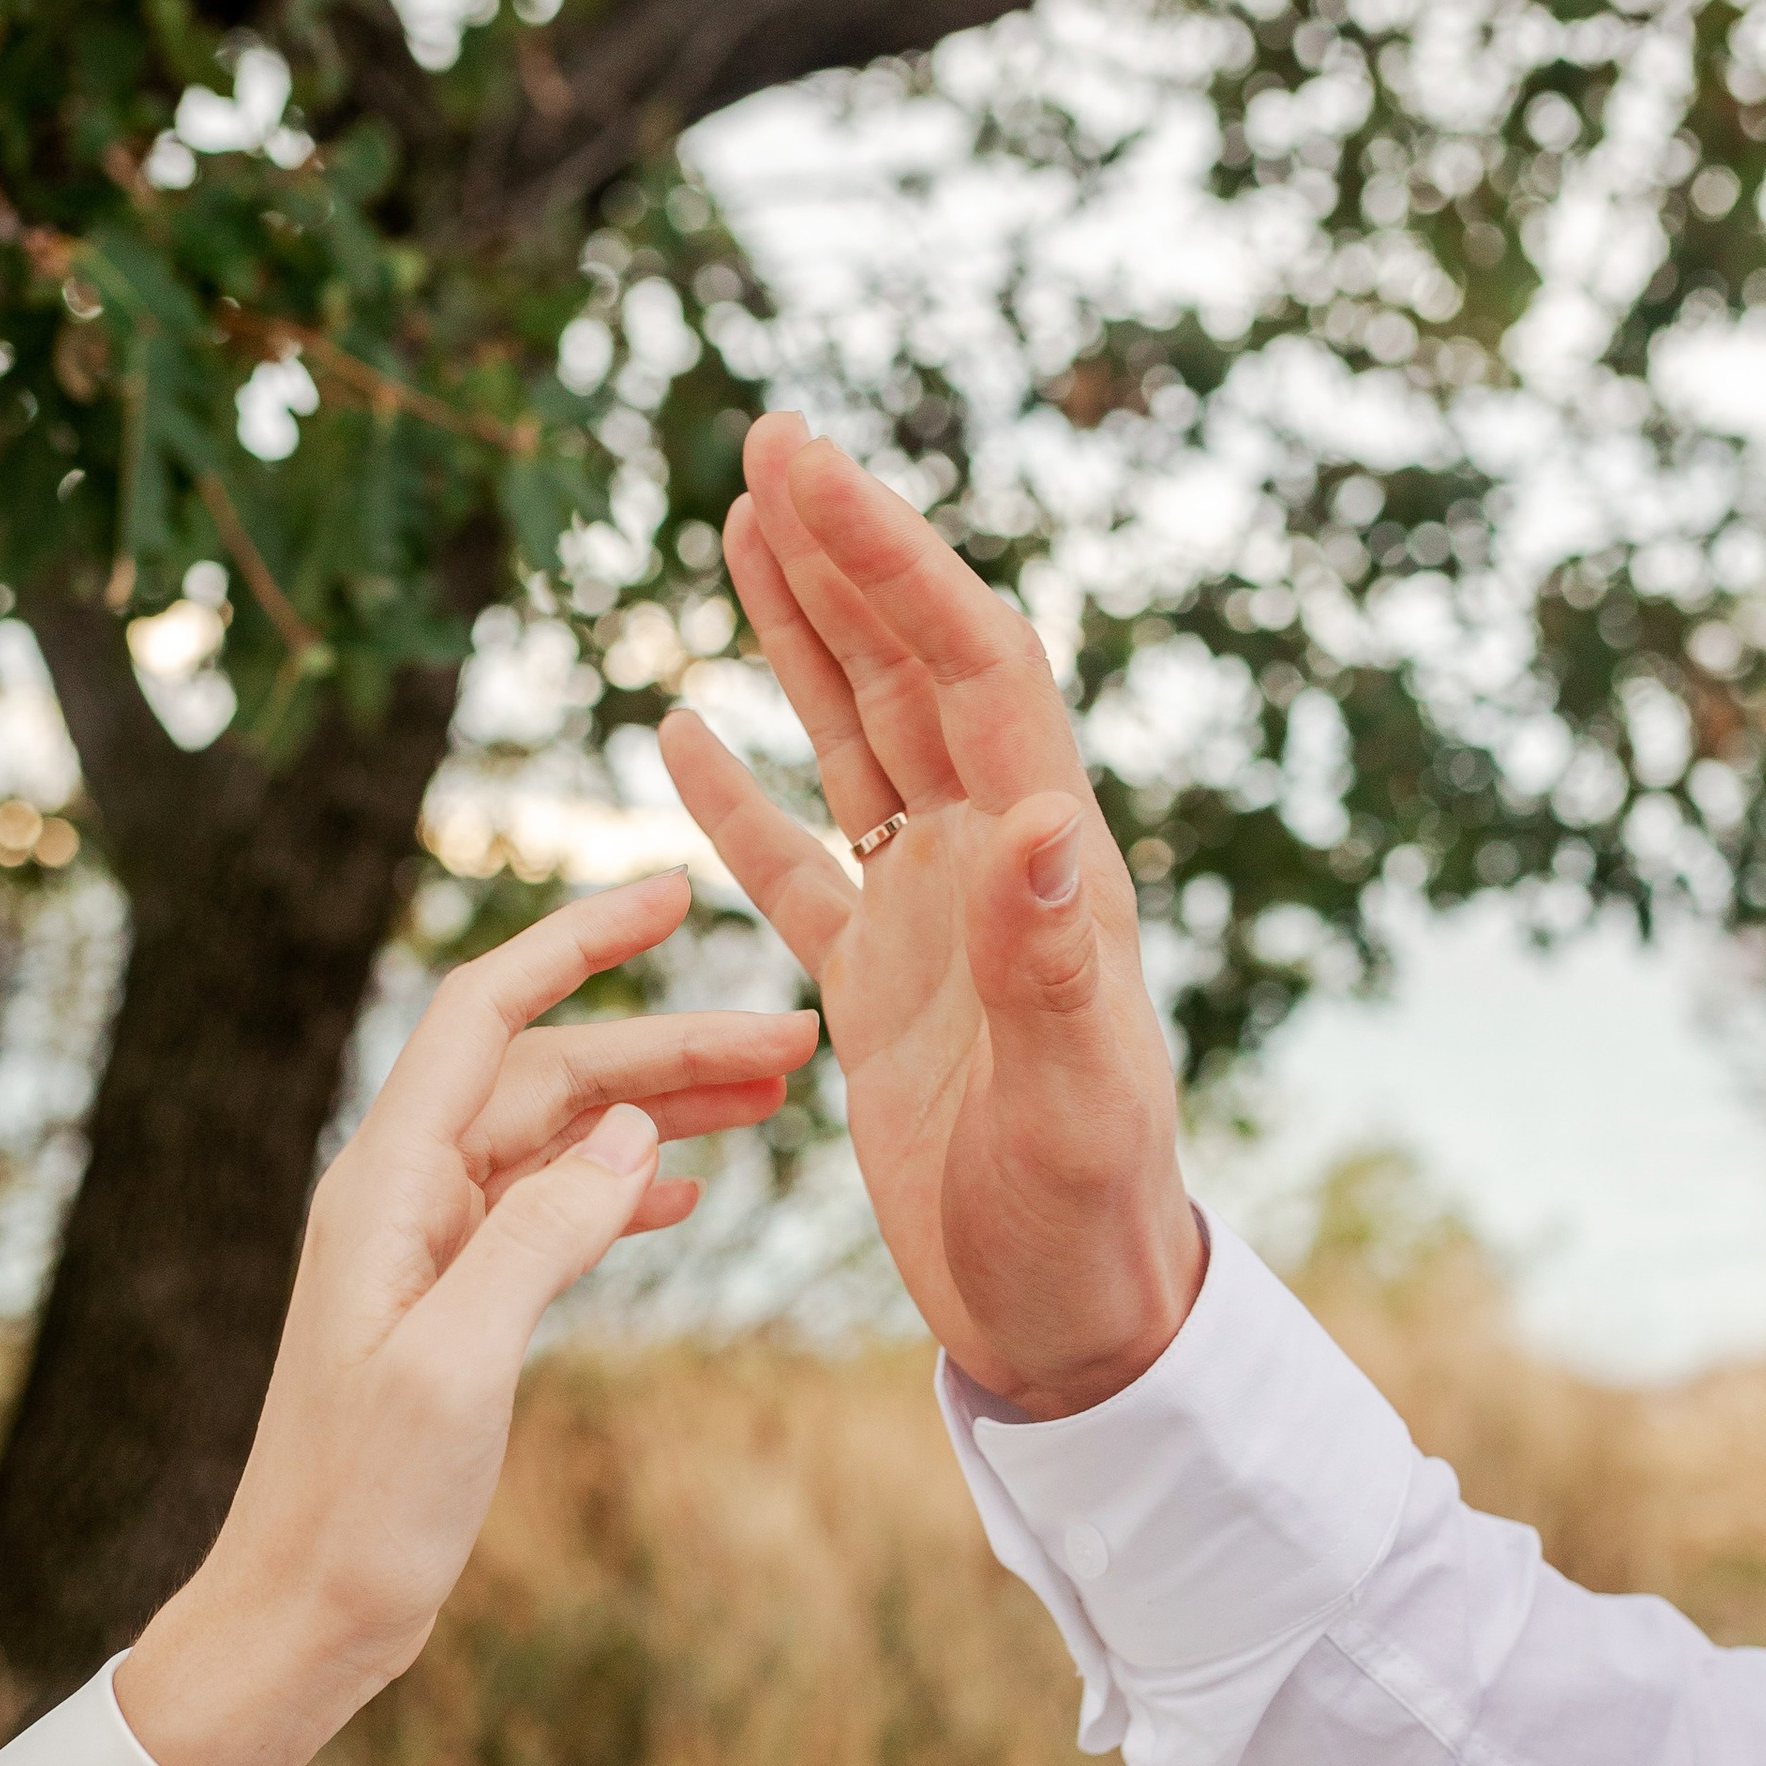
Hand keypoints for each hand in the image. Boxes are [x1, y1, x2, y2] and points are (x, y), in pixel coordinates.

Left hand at [117, 875, 815, 1765]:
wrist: (301, 1612)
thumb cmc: (360, 1505)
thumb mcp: (458, 1367)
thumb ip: (542, 1238)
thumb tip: (636, 1134)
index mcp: (386, 1185)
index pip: (484, 1012)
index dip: (575, 941)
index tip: (670, 892)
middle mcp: (402, 1195)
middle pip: (547, 1072)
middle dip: (668, 1040)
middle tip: (798, 1033)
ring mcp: (428, 1249)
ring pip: (559, 1137)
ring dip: (662, 1108)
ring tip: (775, 1096)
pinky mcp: (453, 1306)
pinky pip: (549, 1209)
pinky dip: (624, 1186)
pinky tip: (692, 1192)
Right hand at [660, 418, 1202, 1421]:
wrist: (1072, 1324)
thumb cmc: (1086, 1225)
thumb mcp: (1072, 1102)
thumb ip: (1049, 965)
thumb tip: (1036, 819)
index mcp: (1045, 866)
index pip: (970, 667)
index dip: (891, 558)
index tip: (809, 465)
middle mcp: (992, 866)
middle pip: (914, 670)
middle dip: (847, 553)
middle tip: (769, 441)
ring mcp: (931, 921)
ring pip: (857, 740)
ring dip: (804, 635)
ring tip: (744, 525)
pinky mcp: (877, 988)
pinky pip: (796, 864)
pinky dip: (739, 796)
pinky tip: (680, 727)